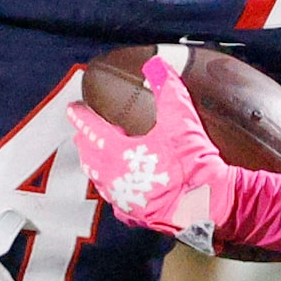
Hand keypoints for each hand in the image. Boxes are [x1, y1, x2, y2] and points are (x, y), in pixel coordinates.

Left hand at [67, 56, 236, 252]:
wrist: (208, 207)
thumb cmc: (191, 166)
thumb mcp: (182, 122)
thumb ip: (167, 90)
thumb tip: (157, 64)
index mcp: (118, 153)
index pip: (93, 130)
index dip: (82, 118)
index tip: (72, 109)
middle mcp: (113, 178)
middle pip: (90, 157)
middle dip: (85, 142)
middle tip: (83, 132)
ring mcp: (122, 200)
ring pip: (99, 180)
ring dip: (95, 165)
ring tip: (95, 156)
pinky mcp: (135, 216)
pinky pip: (116, 202)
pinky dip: (113, 190)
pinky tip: (119, 188)